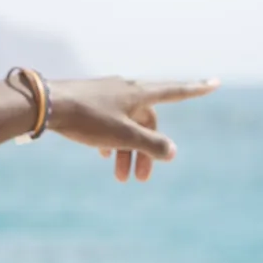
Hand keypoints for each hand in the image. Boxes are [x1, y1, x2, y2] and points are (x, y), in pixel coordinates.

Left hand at [48, 76, 218, 181]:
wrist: (46, 105)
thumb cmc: (86, 118)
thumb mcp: (123, 135)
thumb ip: (150, 144)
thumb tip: (172, 151)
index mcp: (140, 93)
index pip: (176, 91)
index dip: (197, 89)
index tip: (216, 82)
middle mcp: (127, 89)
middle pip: (148, 121)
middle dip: (147, 151)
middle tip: (140, 179)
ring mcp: (108, 93)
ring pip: (127, 125)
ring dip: (127, 151)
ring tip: (120, 177)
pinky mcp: (90, 100)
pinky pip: (110, 121)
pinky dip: (113, 139)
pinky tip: (103, 155)